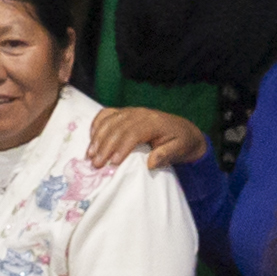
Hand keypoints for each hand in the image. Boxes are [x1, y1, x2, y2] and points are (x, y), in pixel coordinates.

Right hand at [80, 104, 206, 172]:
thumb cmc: (182, 143)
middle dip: (104, 146)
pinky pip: (107, 114)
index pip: (133, 133)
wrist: (185, 130)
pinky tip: (91, 137)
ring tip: (90, 155)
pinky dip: (97, 123)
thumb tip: (150, 163)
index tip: (113, 163)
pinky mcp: (126, 112)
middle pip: (117, 127)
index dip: (121, 147)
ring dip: (97, 137)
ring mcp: (131, 111)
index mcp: (154, 122)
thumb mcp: (180, 150)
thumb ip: (166, 155)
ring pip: (109, 121)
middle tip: (96, 164)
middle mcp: (140, 113)